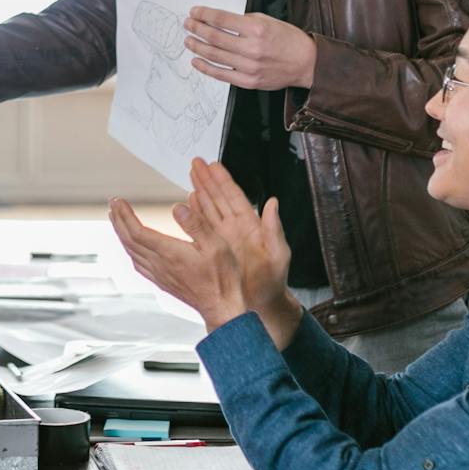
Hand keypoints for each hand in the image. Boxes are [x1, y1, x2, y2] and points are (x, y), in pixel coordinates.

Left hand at [107, 157, 303, 340]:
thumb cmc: (223, 278)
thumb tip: (177, 208)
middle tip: (113, 204)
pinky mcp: (162, 282)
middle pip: (129, 240)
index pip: (137, 231)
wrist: (222, 308)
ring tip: (117, 220)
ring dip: (121, 233)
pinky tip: (131, 247)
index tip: (118, 201)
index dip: (125, 215)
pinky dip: (130, 250)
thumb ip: (196, 225)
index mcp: (170, 253)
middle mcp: (160, 265)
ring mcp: (159, 275)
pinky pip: (138, 264)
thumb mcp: (216, 245)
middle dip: (118, 220)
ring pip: (131, 252)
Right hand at [176, 158, 303, 346]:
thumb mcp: (278, 255)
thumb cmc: (274, 284)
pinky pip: (203, 227)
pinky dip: (196, 213)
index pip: (234, 197)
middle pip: (219, 198)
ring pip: (210, 209)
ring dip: (200, 191)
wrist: (262, 306)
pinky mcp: (217, 249)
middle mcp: (237, 229)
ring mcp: (226, 238)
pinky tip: (189, 203)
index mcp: (251, 226)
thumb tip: (273, 204)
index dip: (222, 180)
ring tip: (191, 176)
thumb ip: (275, 230)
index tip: (212, 165)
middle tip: (196, 163)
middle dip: (207, 179)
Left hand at [183, 7, 316, 89]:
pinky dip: (206, 68)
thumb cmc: (289, 40)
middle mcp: (252, 48)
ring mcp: (249, 66)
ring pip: (214, 56)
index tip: (195, 12)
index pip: (222, 19)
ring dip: (197, 47)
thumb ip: (244, 21)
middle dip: (197, 29)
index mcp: (257, 29)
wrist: (306, 63)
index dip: (204, 15)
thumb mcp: (269, 21)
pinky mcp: (248, 81)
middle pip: (214, 37)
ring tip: (189, 41)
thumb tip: (220, 20)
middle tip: (188, 25)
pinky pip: (221, 74)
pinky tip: (196, 61)